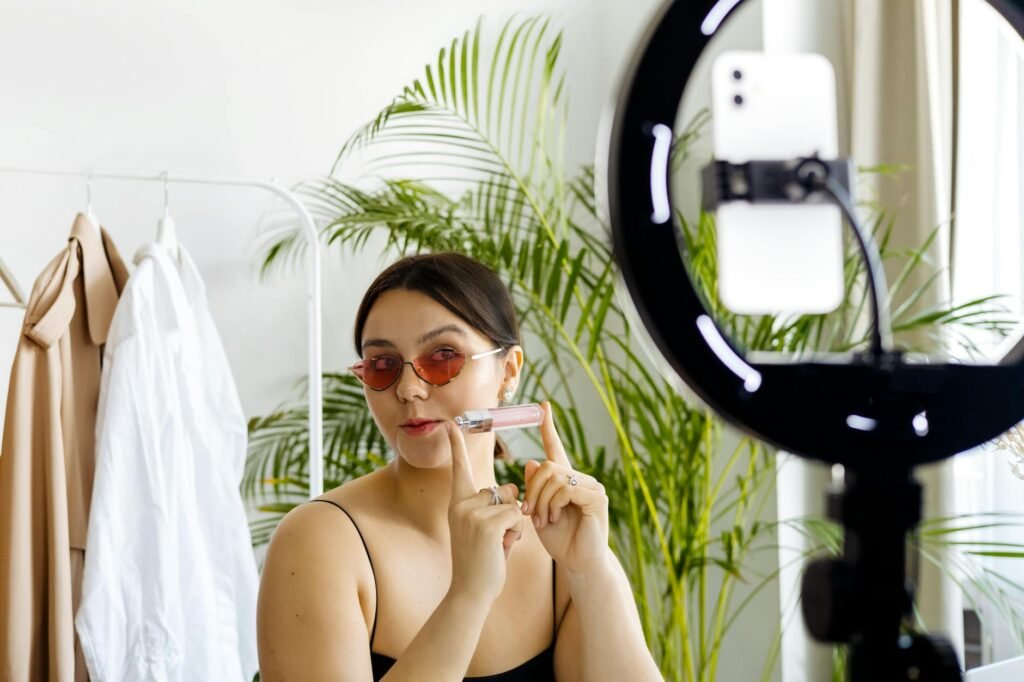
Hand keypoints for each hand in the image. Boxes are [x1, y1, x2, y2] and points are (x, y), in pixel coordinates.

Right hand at [445, 421, 523, 603]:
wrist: (470, 592)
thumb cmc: (480, 562)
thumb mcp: (480, 529)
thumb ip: (491, 507)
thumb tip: (512, 490)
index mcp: (457, 503)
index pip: (460, 469)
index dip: (457, 446)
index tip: (451, 424)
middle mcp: (461, 504)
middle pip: (503, 489)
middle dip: (509, 512)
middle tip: (495, 539)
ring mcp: (472, 514)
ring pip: (512, 502)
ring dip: (514, 524)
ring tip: (498, 544)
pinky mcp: (486, 525)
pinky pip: (516, 515)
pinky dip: (516, 532)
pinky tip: (502, 548)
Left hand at [522, 401, 609, 575]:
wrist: (578, 565)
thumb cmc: (560, 542)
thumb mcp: (539, 513)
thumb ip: (534, 489)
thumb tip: (531, 462)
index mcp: (566, 481)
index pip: (556, 449)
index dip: (548, 428)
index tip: (543, 406)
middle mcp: (581, 480)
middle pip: (548, 466)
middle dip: (532, 490)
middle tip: (529, 513)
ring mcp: (592, 488)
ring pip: (555, 477)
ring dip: (541, 500)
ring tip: (541, 520)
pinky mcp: (597, 499)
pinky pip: (566, 489)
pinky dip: (554, 503)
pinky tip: (554, 518)